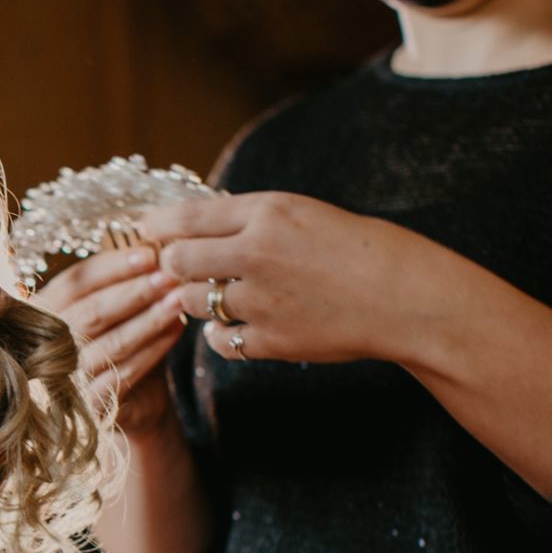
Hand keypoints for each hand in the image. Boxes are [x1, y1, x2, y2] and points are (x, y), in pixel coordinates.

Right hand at [31, 245, 187, 435]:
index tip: (149, 252)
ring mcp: (64, 379)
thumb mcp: (115, 314)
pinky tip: (176, 331)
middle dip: (134, 290)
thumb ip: (123, 286)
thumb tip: (159, 247)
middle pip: (90, 311)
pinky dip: (152, 351)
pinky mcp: (88, 407)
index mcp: (44, 312)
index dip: (112, 266)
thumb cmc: (122, 349)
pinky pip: (122, 374)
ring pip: (110, 342)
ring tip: (179, 300)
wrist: (132, 409)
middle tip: (170, 274)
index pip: (74, 282)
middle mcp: (46, 345)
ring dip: (148, 319)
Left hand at [134, 192, 431, 365]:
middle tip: (178, 268)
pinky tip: (236, 325)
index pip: (187, 217)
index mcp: (267, 213)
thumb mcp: (304, 214)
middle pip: (177, 260)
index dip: (157, 226)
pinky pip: (219, 339)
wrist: (407, 298)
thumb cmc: (361, 249)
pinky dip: (221, 334)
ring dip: (196, 300)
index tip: (143, 230)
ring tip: (220, 294)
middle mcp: (256, 253)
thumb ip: (250, 219)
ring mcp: (260, 300)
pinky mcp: (270, 339)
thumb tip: (194, 225)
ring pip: (192, 302)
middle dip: (172, 265)